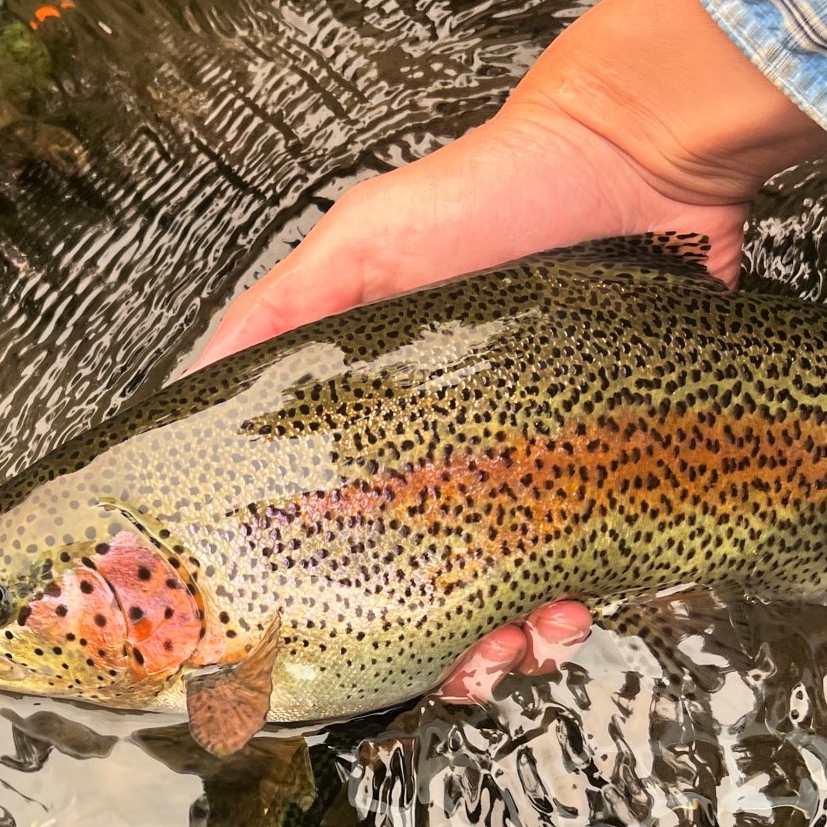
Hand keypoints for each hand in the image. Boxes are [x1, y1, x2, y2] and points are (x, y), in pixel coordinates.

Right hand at [190, 0, 826, 702]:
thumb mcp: (361, 245)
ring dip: (515, 643)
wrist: (637, 160)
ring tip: (529, 639)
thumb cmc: (488, 194)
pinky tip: (581, 604)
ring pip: (518, 595)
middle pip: (436, 587)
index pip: (350, 529)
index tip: (334, 644)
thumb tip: (189, 387)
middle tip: (462, 666)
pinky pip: (598, 565)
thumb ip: (282, 314)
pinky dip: (583, 603)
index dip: (340, 597)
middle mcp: (461, 459)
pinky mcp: (617, 468)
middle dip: (443, 650)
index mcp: (386, 420)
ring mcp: (541, 470)